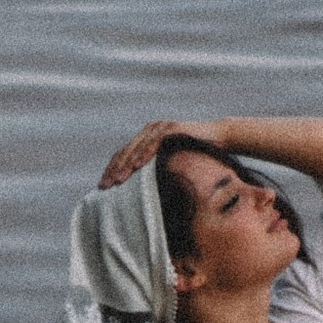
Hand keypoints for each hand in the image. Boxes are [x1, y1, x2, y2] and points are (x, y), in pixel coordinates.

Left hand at [97, 118, 220, 190]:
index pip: (122, 154)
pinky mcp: (171, 128)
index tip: (102, 187)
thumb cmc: (196, 154)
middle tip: (104, 187)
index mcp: (146, 138)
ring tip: (117, 181)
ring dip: (125, 165)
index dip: (111, 170)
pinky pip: (154, 142)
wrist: (221, 138)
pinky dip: (145, 154)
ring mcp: (160, 127)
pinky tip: (137, 166)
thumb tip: (142, 195)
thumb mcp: (171, 163)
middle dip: (113, 170)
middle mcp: (150, 130)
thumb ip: (157, 171)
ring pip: (136, 148)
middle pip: (125, 151)